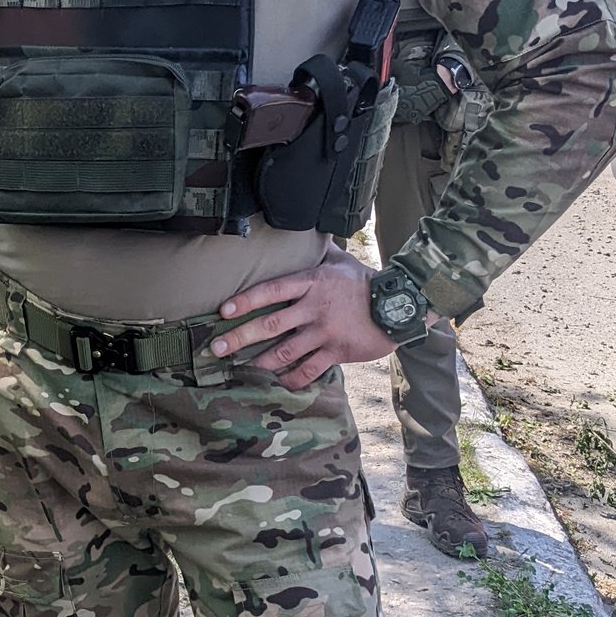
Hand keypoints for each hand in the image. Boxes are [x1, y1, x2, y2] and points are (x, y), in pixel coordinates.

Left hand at [210, 246, 395, 386]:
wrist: (400, 305)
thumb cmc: (366, 282)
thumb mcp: (341, 261)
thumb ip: (319, 252)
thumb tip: (307, 232)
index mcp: (312, 282)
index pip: (272, 289)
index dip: (246, 300)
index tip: (223, 311)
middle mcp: (315, 308)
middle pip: (270, 325)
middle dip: (239, 338)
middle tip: (216, 349)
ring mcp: (326, 332)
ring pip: (285, 352)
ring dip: (260, 362)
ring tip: (241, 369)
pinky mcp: (338, 352)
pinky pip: (309, 370)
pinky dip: (292, 379)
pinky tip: (278, 384)